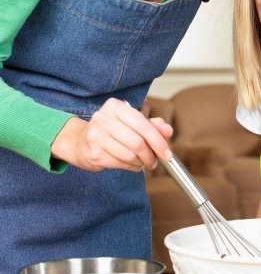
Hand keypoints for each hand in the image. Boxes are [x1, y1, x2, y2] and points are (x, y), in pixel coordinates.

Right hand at [51, 97, 172, 171]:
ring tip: (143, 162)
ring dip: (142, 163)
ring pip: (130, 155)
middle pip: (138, 142)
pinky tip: (132, 164)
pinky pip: (121, 164)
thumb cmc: (111, 130)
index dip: (158, 141)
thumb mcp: (131, 122)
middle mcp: (103, 118)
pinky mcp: (94, 153)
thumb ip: (152, 124)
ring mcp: (96, 136)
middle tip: (155, 161)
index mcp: (115, 106)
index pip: (142, 124)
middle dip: (151, 155)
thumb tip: (168, 130)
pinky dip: (132, 167)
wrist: (80, 141)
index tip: (167, 153)